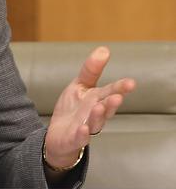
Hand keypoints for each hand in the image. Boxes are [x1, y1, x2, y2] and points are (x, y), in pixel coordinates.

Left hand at [45, 46, 135, 167]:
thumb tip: (104, 49)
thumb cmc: (73, 109)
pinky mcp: (74, 139)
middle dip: (112, 103)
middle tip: (117, 96)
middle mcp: (95, 115)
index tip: (131, 82)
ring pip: (95, 123)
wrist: (59, 134)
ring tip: (99, 107)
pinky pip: (80, 138)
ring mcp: (86, 128)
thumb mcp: (79, 86)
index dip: (120, 88)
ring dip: (98, 116)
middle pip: (106, 109)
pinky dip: (82, 135)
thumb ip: (91, 70)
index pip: (111, 92)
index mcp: (98, 100)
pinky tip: (82, 129)